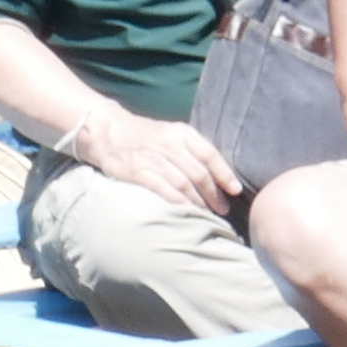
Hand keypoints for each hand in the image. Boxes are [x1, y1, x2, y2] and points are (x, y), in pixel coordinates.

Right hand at [86, 113, 239, 215]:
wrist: (110, 131)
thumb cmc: (148, 137)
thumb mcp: (172, 134)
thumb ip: (192, 151)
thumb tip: (219, 175)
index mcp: (182, 134)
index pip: (209, 154)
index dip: (225, 173)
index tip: (236, 190)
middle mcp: (170, 144)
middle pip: (199, 173)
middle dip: (214, 194)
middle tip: (223, 210)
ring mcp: (154, 158)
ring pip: (183, 183)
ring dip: (198, 202)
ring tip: (207, 215)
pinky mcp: (138, 171)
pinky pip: (162, 188)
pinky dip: (176, 202)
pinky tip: (185, 212)